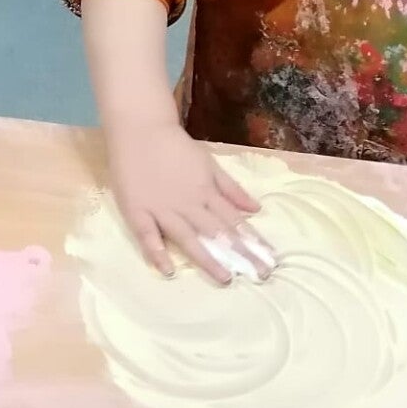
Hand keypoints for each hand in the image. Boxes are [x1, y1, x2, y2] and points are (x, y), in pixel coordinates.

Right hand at [107, 121, 272, 285]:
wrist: (139, 129)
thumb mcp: (208, 163)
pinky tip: (168, 270)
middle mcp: (188, 204)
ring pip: (187, 238)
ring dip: (206, 258)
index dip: (252, 240)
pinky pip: (147, 235)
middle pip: (216, 233)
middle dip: (239, 255)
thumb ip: (230, 188)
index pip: (234, 221)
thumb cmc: (175, 147)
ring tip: (224, 278)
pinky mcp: (137, 211)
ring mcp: (162, 208)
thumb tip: (257, 209)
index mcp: (205, 192)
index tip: (269, 260)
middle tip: (259, 275)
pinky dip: (156, 252)